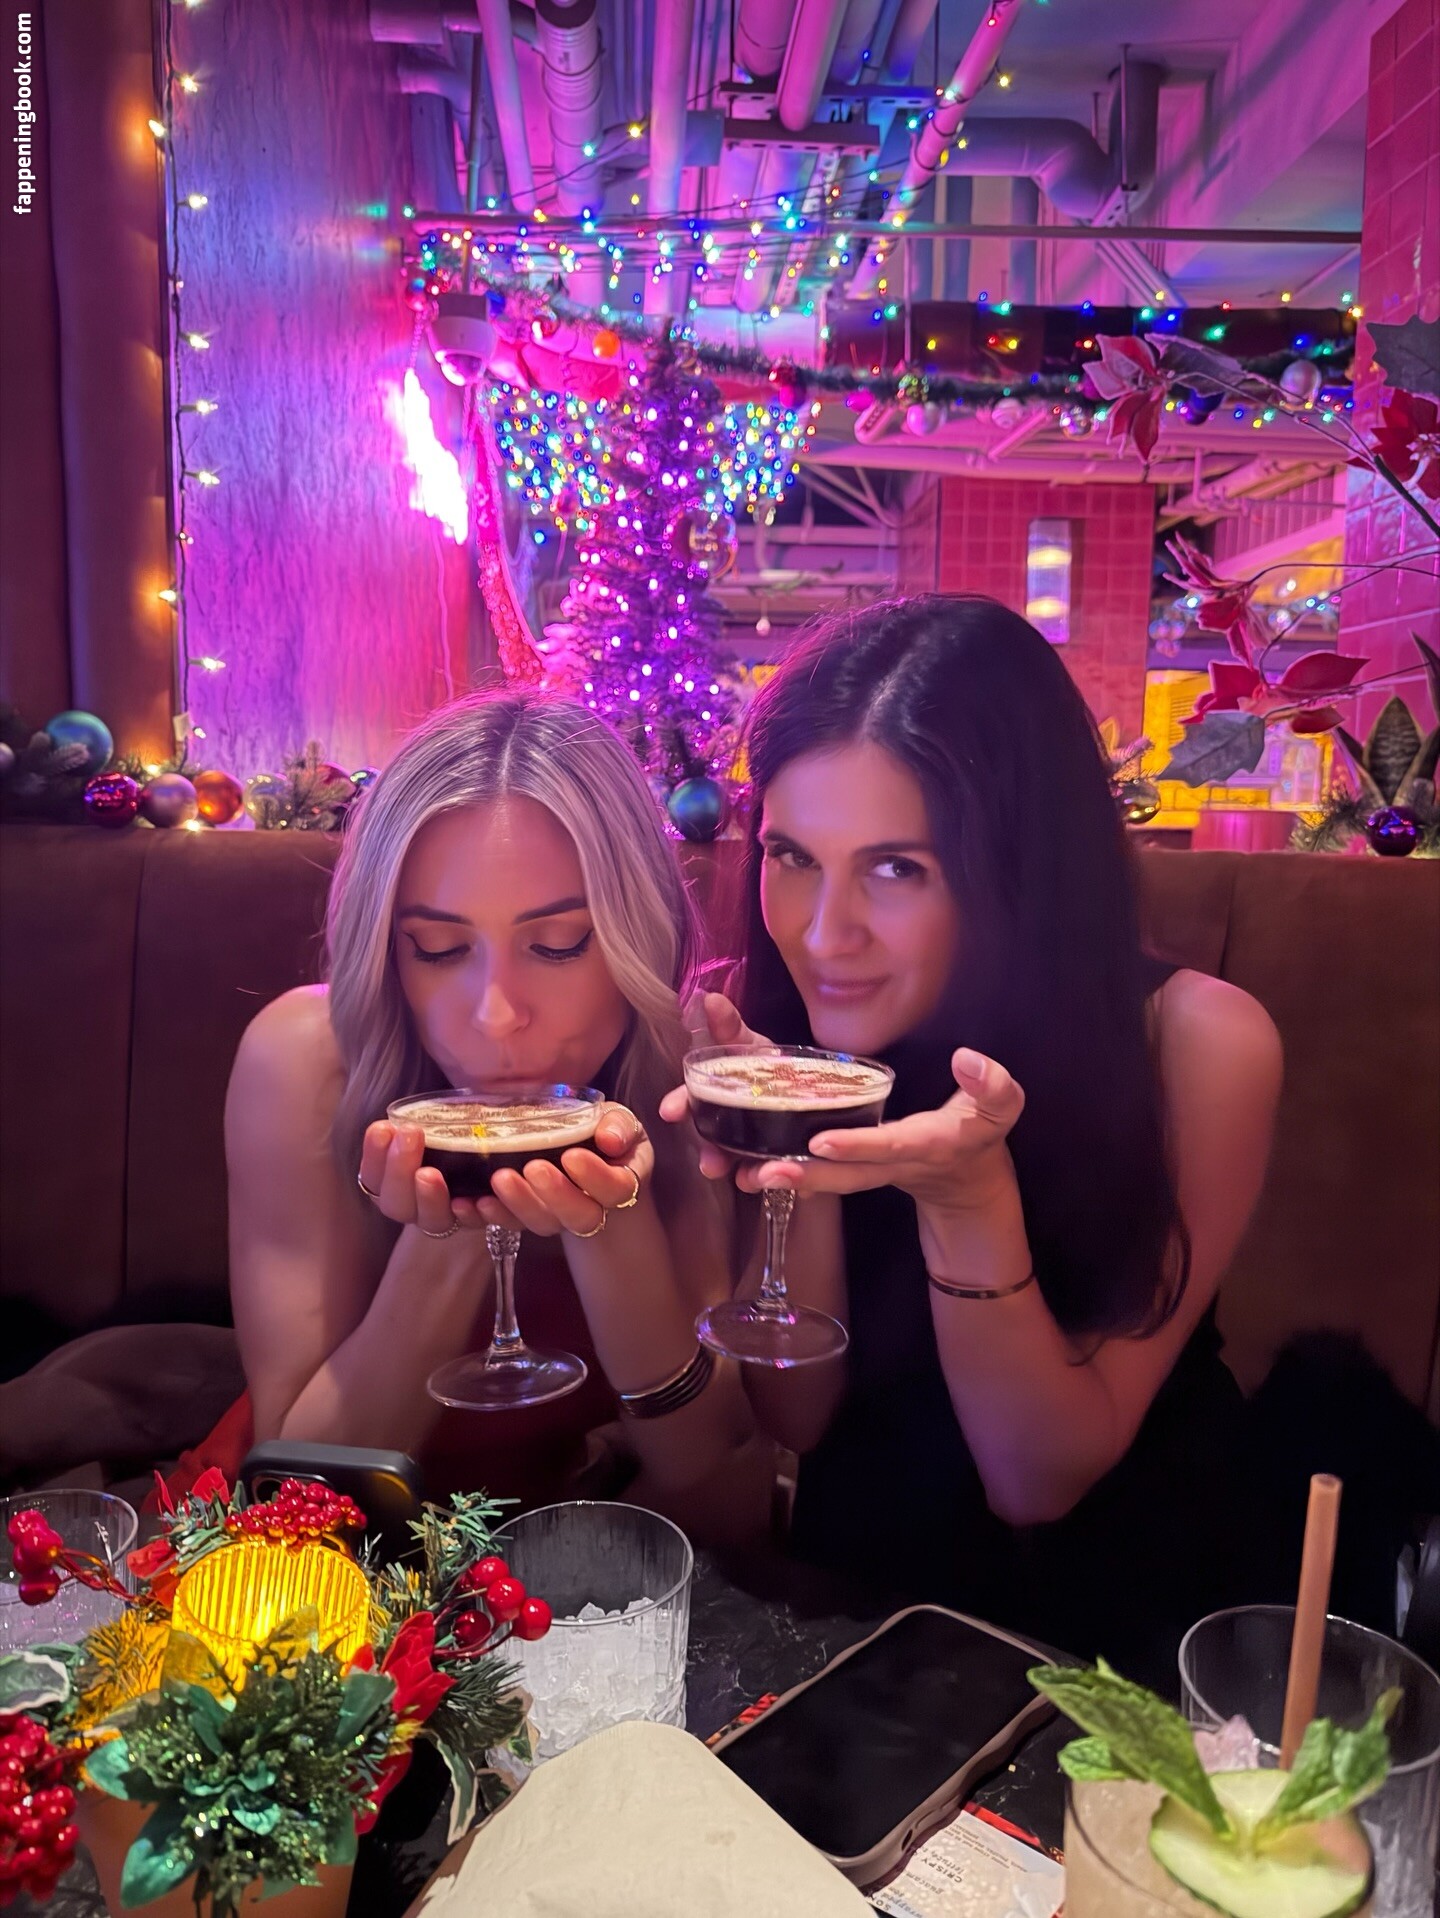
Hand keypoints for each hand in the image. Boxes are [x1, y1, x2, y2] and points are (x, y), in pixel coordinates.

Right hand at [358, 1122, 487, 1235]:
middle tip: (410, 1137)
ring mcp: (445, 1216)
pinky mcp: (477, 1220)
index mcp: (393, 1182)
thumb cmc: (453, 1132)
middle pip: (395, 1204)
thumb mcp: (431, 1122)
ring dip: (428, 1197)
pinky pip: (470, 1226)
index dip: (373, 1156)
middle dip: (398, 1170)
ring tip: (430, 1173)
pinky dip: (468, 1215)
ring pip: (428, 1221)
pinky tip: (467, 1201)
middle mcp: (415, 1205)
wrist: (496, 1154)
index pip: (372, 1177)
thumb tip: (407, 1101)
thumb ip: (412, 1119)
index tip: (382, 1128)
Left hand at [481, 1103, 653, 1238]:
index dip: (596, 1178)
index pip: (616, 1189)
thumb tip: (609, 1139)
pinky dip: (490, 1215)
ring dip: (520, 1204)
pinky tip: (471, 1202)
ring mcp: (556, 1216)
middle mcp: (591, 1208)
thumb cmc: (604, 1134)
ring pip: (543, 1224)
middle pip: (581, 1217)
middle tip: (534, 1168)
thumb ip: (620, 1126)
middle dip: (556, 1195)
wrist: (580, 1151)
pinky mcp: (525, 1216)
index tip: (572, 1156)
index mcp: (619, 1183)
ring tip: (499, 1180)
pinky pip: (509, 1224)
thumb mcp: (619, 1121)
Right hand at [658, 992, 770, 1180]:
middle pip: (712, 1143)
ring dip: (742, 1174)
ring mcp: (748, 1146)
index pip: (689, 1101)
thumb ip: (729, 1026)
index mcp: (715, 1094)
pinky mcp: (774, 1163)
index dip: (678, 1104)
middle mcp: (725, 1125)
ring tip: (748, 1179)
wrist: (803, 1088)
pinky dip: (775, 1180)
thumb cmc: (765, 1065)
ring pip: (740, 1166)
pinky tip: (784, 1182)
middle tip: (710, 1165)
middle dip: (710, 1154)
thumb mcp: (751, 1044)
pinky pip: (772, 1176)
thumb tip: (709, 997)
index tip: (669, 1111)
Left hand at [736, 1048, 1024, 1212]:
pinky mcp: (849, 1166)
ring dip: (783, 1178)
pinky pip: (816, 1170)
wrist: (966, 1176)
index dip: (859, 1147)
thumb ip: (993, 1087)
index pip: (890, 1146)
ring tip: (739, 1174)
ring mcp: (868, 1170)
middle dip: (806, 1175)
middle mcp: (892, 1164)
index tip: (821, 1142)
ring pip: (824, 1178)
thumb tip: (967, 1059)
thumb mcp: (1001, 1108)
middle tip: (761, 1173)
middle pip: (846, 1175)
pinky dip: (782, 1170)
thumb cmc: (980, 1130)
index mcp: (927, 1145)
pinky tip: (743, 1165)